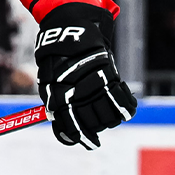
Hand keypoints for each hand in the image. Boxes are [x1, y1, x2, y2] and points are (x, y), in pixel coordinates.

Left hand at [34, 7, 135, 148]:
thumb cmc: (58, 62)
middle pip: (93, 124)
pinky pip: (122, 100)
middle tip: (97, 123)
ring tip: (109, 115)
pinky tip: (125, 109)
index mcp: (58, 98)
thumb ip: (57, 110)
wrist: (70, 32)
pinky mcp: (109, 75)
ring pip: (109, 117)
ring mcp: (95, 85)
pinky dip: (126, 107)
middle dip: (96, 127)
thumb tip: (68, 134)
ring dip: (110, 120)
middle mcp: (77, 94)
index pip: (71, 127)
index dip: (81, 138)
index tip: (91, 143)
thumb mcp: (49, 85)